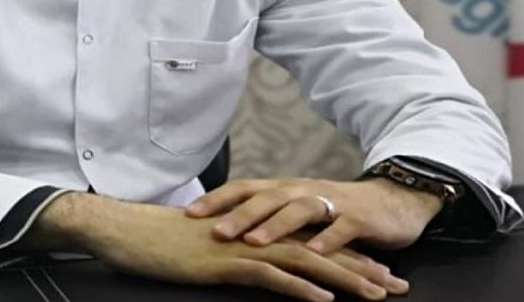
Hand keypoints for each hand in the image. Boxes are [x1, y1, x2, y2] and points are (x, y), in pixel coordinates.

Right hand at [24, 193, 408, 301]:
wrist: (125, 230)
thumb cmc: (158, 242)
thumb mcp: (204, 250)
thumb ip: (234, 254)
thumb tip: (256, 266)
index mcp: (253, 230)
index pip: (310, 241)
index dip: (347, 256)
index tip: (379, 272)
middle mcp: (255, 234)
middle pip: (319, 249)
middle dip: (361, 268)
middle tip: (398, 285)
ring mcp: (241, 246)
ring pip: (306, 261)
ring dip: (345, 278)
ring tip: (378, 294)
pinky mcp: (224, 262)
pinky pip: (271, 275)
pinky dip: (300, 287)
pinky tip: (324, 301)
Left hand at [185, 177, 444, 254]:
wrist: (393, 200)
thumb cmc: (337, 209)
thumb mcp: (298, 210)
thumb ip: (268, 216)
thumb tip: (223, 226)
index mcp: (284, 189)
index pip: (243, 188)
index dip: (216, 199)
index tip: (188, 214)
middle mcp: (303, 190)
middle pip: (266, 198)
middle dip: (239, 214)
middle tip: (214, 231)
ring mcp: (331, 202)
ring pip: (299, 210)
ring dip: (275, 226)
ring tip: (255, 242)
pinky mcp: (359, 218)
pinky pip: (341, 229)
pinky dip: (327, 240)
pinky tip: (314, 254)